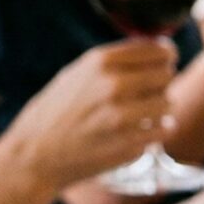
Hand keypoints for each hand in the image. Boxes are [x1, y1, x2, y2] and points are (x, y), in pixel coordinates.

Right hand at [0, 40, 175, 192]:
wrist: (34, 155)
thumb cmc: (56, 111)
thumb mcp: (78, 73)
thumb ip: (116, 60)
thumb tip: (160, 49)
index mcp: (101, 62)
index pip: (160, 50)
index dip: (165, 57)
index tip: (163, 63)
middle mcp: (114, 85)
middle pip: (167, 74)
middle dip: (160, 83)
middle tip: (145, 93)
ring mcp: (123, 117)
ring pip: (168, 103)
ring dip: (159, 109)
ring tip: (140, 114)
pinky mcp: (129, 144)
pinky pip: (163, 130)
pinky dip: (156, 131)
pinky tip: (138, 131)